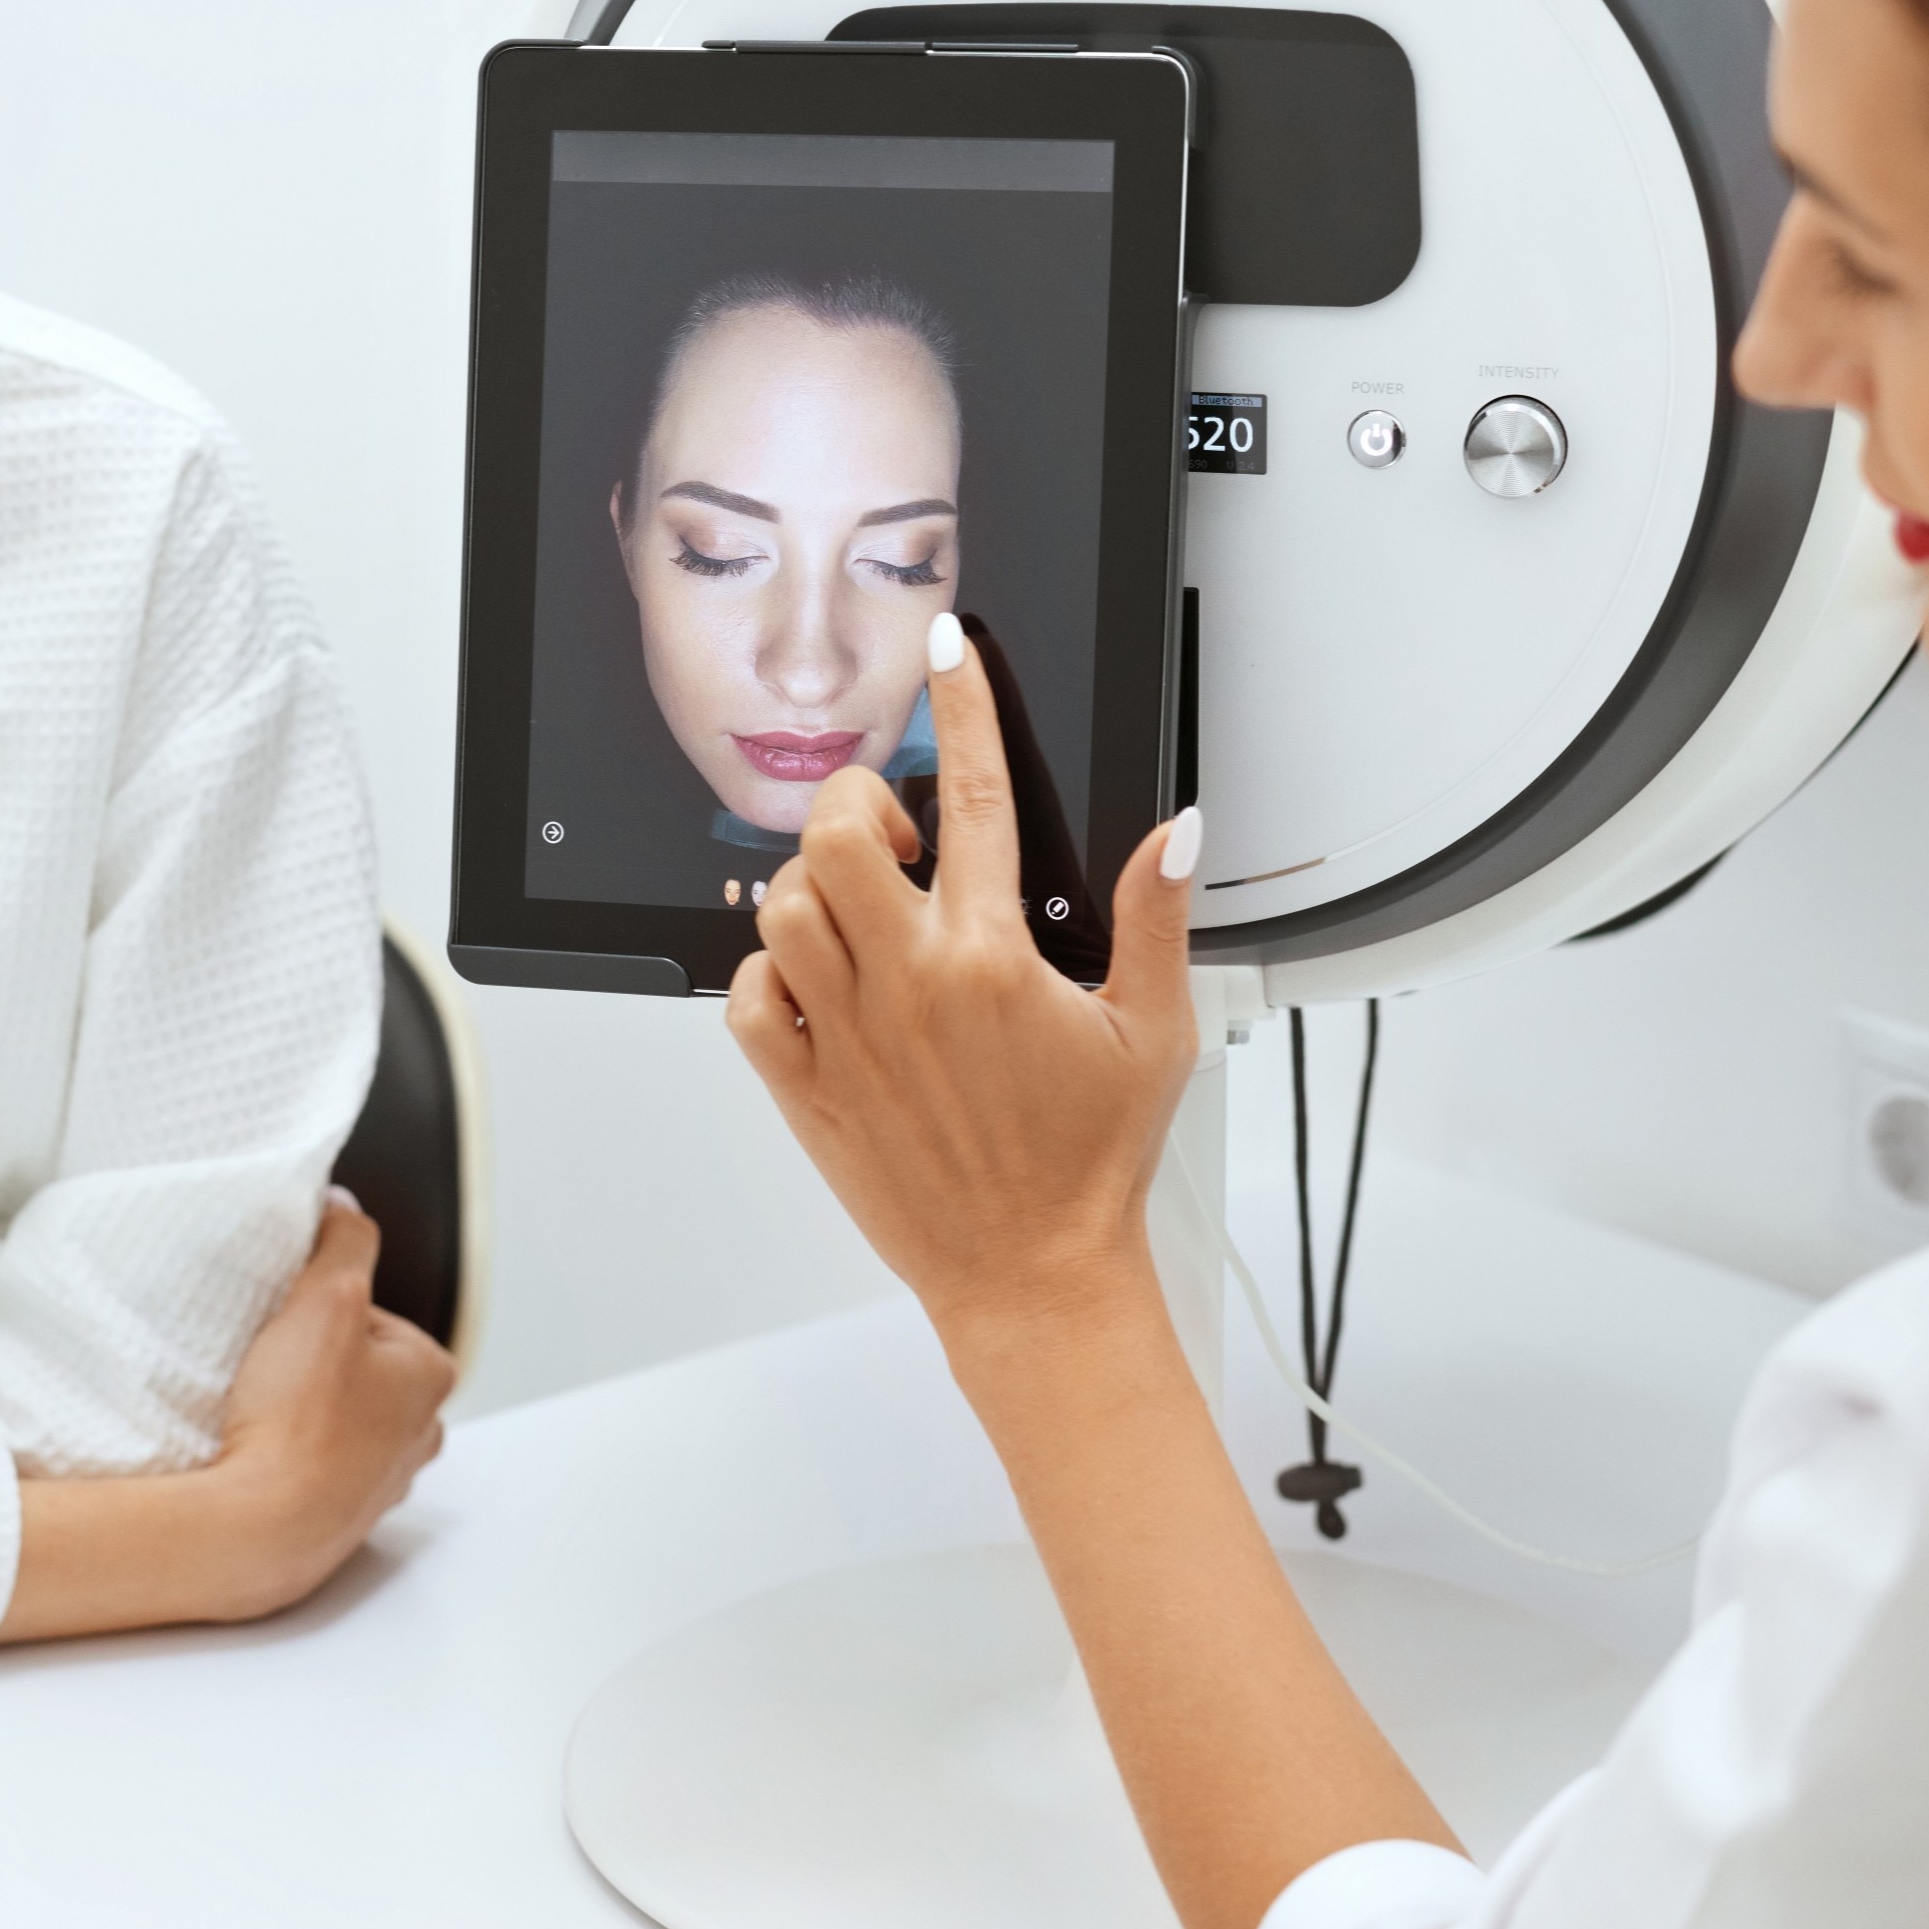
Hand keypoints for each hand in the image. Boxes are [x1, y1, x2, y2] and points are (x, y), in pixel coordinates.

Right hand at [199, 1188, 457, 1617]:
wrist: (259, 1529)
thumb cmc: (300, 1422)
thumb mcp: (325, 1300)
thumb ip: (343, 1244)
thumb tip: (344, 1208)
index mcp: (431, 1377)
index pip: (374, 1317)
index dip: (322, 1312)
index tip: (288, 1327)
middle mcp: (419, 1434)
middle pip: (355, 1371)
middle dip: (313, 1367)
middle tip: (269, 1372)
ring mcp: (381, 1484)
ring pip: (334, 1424)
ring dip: (299, 1417)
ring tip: (258, 1415)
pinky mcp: (340, 1523)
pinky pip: (311, 1474)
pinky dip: (286, 1463)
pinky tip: (257, 1458)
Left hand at [726, 614, 1204, 1352]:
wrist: (1032, 1274)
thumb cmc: (1089, 1162)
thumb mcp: (1152, 1032)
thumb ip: (1157, 919)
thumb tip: (1176, 833)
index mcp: (993, 959)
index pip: (977, 797)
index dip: (963, 708)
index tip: (950, 654)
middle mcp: (910, 986)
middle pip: (835, 834)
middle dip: (857, 804)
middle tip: (893, 833)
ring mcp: (849, 1036)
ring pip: (783, 907)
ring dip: (813, 886)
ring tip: (862, 907)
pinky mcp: (808, 1089)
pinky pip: (752, 998)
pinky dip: (771, 974)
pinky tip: (822, 980)